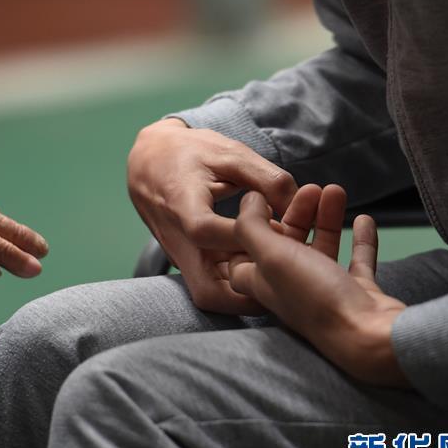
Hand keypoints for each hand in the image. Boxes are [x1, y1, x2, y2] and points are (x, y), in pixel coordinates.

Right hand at [127, 117, 297, 313]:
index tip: (277, 223)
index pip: (206, 233)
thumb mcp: (230, 153)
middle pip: (209, 290)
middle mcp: (176, 242)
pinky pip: (212, 283)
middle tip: (284, 268)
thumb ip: (268, 179)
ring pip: (212, 294)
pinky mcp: (186, 263)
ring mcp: (179, 258)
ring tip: (277, 264)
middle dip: (251, 290)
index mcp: (180, 205)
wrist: (148, 162)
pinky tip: (262, 258)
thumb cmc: (190, 153)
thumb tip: (299, 208)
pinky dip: (239, 280)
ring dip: (247, 290)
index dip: (245, 234)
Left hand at [228, 189, 409, 386]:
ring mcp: (327, 293)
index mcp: (263, 284)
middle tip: (310, 187)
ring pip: (322, 248)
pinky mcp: (359, 295)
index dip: (246, 228)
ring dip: (327, 219)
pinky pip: (357, 261)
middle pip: (287, 245)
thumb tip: (247, 200)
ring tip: (336, 191)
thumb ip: (251, 227)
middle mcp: (291, 290)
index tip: (258, 201)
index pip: (242, 255)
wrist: (371, 337)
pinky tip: (364, 219)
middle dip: (296, 213)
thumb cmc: (316, 297)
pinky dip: (360, 239)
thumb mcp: (272, 256)